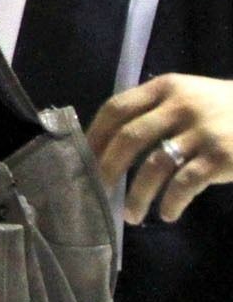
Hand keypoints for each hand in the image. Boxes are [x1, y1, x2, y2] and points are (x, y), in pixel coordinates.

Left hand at [89, 73, 232, 224]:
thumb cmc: (222, 109)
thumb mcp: (188, 96)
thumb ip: (153, 110)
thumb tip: (106, 145)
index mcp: (166, 87)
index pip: (116, 108)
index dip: (95, 135)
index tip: (84, 159)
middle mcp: (181, 105)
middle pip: (129, 137)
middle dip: (108, 168)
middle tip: (99, 189)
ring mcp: (202, 131)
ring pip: (154, 166)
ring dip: (137, 195)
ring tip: (131, 214)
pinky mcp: (221, 156)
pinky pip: (184, 183)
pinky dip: (170, 202)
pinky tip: (167, 213)